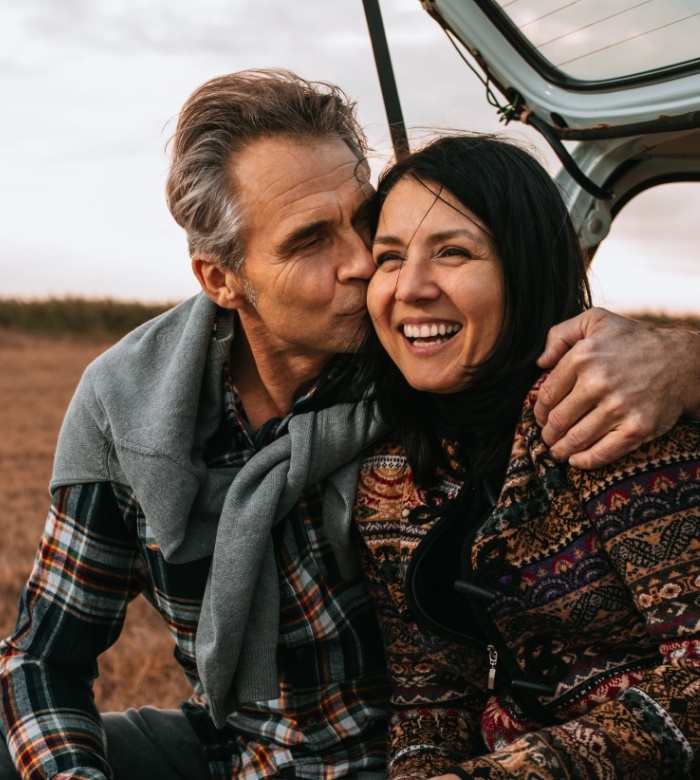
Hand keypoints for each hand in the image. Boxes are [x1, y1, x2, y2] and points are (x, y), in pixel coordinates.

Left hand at [535, 308, 699, 468]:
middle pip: (558, 420)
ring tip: (558, 451)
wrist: (681, 361)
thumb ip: (560, 334)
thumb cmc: (633, 341)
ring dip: (561, 449)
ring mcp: (619, 407)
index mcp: (583, 357)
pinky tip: (576, 460)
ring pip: (576, 438)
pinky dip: (585, 461)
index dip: (539, 411)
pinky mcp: (637, 428)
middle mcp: (598, 382)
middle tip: (548, 437)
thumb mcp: (596, 320)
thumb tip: (540, 363)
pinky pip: (603, 452)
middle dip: (548, 433)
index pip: (548, 395)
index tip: (541, 418)